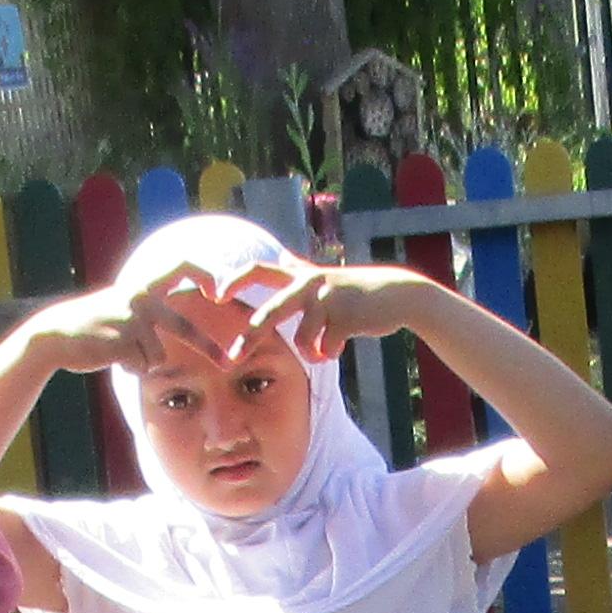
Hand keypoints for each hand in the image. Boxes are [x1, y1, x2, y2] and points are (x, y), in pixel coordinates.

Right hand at [38, 263, 243, 380]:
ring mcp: (132, 321)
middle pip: (184, 328)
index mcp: (143, 285)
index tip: (218, 292)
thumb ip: (148, 306)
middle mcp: (141, 299)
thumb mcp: (121, 304)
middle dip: (207, 347)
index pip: (181, 267)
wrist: (55, 335)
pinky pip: (142, 367)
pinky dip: (130, 369)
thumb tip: (179, 309)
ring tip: (119, 350)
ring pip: (158, 357)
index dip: (204, 275)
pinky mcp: (123, 343)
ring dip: (142, 362)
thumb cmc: (91, 323)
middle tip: (226, 362)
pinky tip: (111, 357)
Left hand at [235, 260, 438, 363]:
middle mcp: (309, 283)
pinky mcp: (345, 317)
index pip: (258, 270)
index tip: (214, 295)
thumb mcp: (323, 278)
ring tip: (320, 349)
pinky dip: (330, 353)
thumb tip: (279, 255)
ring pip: (302, 339)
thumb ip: (298, 271)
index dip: (234, 280)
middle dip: (251, 334)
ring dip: (310, 351)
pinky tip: (342, 344)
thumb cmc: (355, 292)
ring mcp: (327, 300)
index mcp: (299, 274)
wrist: (397, 295)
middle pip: (272, 310)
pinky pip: (325, 349)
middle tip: (233, 357)